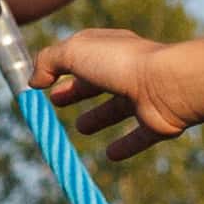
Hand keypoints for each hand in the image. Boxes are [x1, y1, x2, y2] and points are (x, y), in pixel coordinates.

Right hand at [27, 26, 195, 145]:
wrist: (169, 85)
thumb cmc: (121, 63)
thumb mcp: (74, 52)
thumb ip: (49, 61)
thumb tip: (34, 80)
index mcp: (110, 48)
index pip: (82, 54)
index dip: (60, 66)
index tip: (42, 82)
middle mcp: (127, 70)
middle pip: (97, 82)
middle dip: (76, 91)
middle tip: (56, 103)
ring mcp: (143, 96)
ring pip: (117, 108)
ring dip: (99, 118)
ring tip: (81, 129)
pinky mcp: (156, 123)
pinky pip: (138, 136)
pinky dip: (125, 145)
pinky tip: (111, 155)